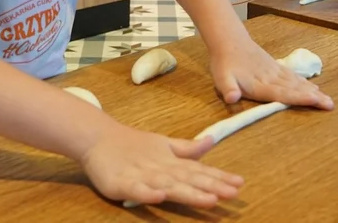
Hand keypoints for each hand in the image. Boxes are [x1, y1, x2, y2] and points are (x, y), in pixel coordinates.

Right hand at [81, 122, 242, 207]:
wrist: (98, 138)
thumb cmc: (133, 144)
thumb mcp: (164, 145)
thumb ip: (187, 149)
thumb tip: (211, 141)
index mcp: (171, 162)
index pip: (198, 171)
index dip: (219, 177)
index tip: (239, 184)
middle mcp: (160, 169)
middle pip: (189, 179)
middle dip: (211, 186)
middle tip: (232, 193)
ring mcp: (142, 176)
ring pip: (169, 186)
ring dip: (189, 192)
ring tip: (210, 199)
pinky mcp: (122, 183)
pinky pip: (137, 190)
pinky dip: (148, 194)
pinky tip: (161, 197)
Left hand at [208, 37, 332, 109]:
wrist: (229, 41)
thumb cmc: (224, 64)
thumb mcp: (222, 79)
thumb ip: (228, 89)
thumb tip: (231, 98)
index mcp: (260, 84)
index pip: (282, 93)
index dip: (299, 98)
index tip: (316, 100)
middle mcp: (271, 78)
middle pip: (295, 89)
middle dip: (313, 97)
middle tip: (330, 104)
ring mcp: (275, 72)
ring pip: (297, 83)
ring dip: (313, 91)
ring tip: (327, 99)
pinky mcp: (275, 67)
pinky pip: (293, 76)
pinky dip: (304, 83)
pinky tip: (313, 87)